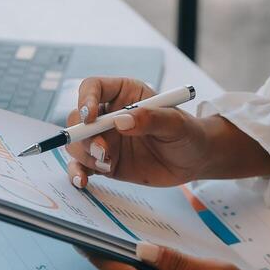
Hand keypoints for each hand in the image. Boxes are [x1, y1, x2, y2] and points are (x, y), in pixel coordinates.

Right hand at [66, 77, 206, 189]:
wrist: (193, 160)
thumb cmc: (187, 133)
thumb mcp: (175, 123)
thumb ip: (151, 119)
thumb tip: (121, 121)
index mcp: (123, 94)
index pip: (92, 88)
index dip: (85, 100)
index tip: (89, 117)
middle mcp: (108, 115)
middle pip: (77, 119)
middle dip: (83, 135)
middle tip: (102, 150)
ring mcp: (104, 140)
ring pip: (76, 143)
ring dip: (84, 155)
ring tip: (108, 165)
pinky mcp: (104, 162)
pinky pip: (82, 166)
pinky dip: (77, 173)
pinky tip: (82, 181)